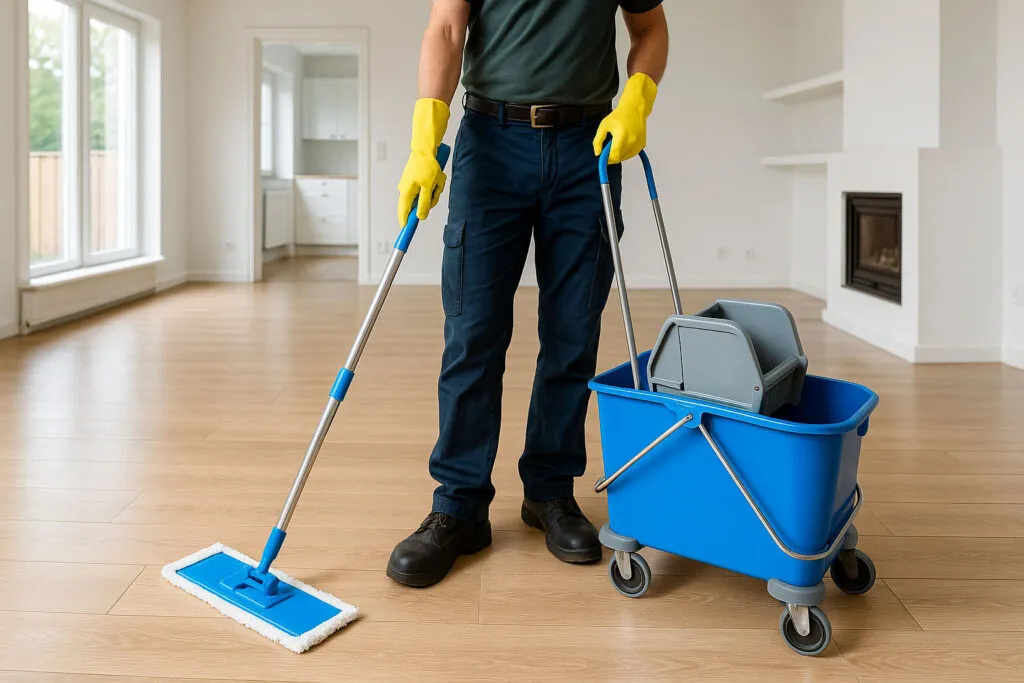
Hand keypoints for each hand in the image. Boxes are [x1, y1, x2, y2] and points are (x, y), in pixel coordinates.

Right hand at [397, 98, 450, 224]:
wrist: (426, 146)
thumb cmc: (426, 165)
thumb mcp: (428, 187)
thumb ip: (424, 203)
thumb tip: (421, 217)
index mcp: (406, 192)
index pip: (403, 213)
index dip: (405, 224)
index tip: (405, 234)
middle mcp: (407, 189)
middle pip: (419, 205)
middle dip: (430, 199)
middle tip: (436, 190)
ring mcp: (412, 183)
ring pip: (427, 195)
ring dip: (435, 189)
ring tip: (438, 179)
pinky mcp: (419, 178)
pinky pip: (429, 187)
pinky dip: (436, 183)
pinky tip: (438, 175)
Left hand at [593, 73, 657, 163]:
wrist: (635, 108)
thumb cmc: (618, 115)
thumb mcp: (604, 126)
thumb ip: (598, 141)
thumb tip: (597, 154)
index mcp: (622, 138)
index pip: (613, 156)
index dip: (606, 158)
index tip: (602, 156)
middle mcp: (632, 143)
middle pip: (619, 158)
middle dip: (612, 157)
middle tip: (608, 149)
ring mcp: (638, 144)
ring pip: (626, 158)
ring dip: (619, 155)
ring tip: (616, 145)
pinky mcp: (642, 145)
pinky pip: (632, 154)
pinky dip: (626, 153)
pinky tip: (623, 145)